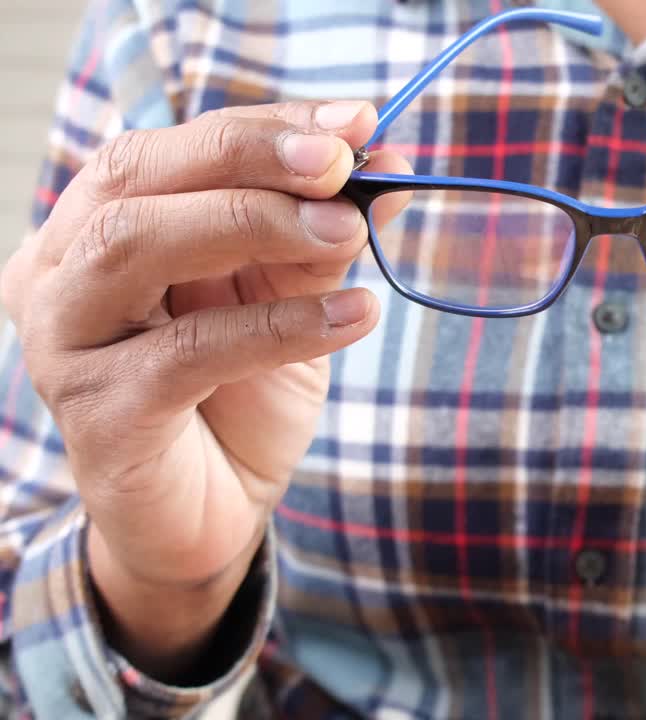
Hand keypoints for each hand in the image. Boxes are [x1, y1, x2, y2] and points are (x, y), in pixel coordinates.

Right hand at [0, 100, 408, 678]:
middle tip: (342, 165)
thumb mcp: (288, 300)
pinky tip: (352, 316)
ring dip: (253, 224)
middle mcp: (64, 272)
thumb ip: (318, 236)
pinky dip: (278, 327)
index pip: (174, 149)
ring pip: (137, 246)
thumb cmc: (241, 395)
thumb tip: (385, 162)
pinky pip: (188, 352)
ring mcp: (68, 342)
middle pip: (137, 177)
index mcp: (101, 227)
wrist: (211, 514)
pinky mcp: (101, 413)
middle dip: (248, 157)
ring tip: (347, 231)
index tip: (354, 123)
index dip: (265, 127)